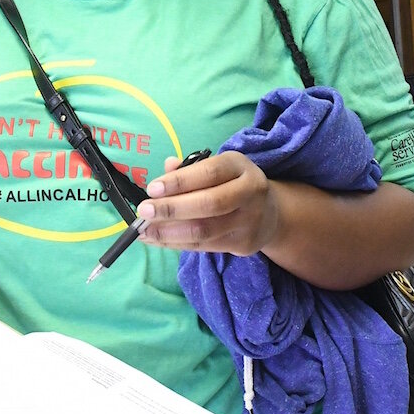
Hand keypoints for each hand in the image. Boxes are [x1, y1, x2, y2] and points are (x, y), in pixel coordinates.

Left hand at [137, 151, 280, 255]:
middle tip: (144, 212)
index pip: (209, 172)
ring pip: (205, 230)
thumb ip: (191, 169)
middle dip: (171, 209)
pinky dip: (176, 244)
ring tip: (144, 231)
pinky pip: (204, 246)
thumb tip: (166, 167)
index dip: (179, 181)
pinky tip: (157, 240)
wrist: (270, 213)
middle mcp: (250, 192)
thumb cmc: (232, 186)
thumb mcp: (218, 169)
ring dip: (169, 232)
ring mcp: (249, 220)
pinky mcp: (244, 244)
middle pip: (209, 204)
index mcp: (240, 166)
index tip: (152, 188)